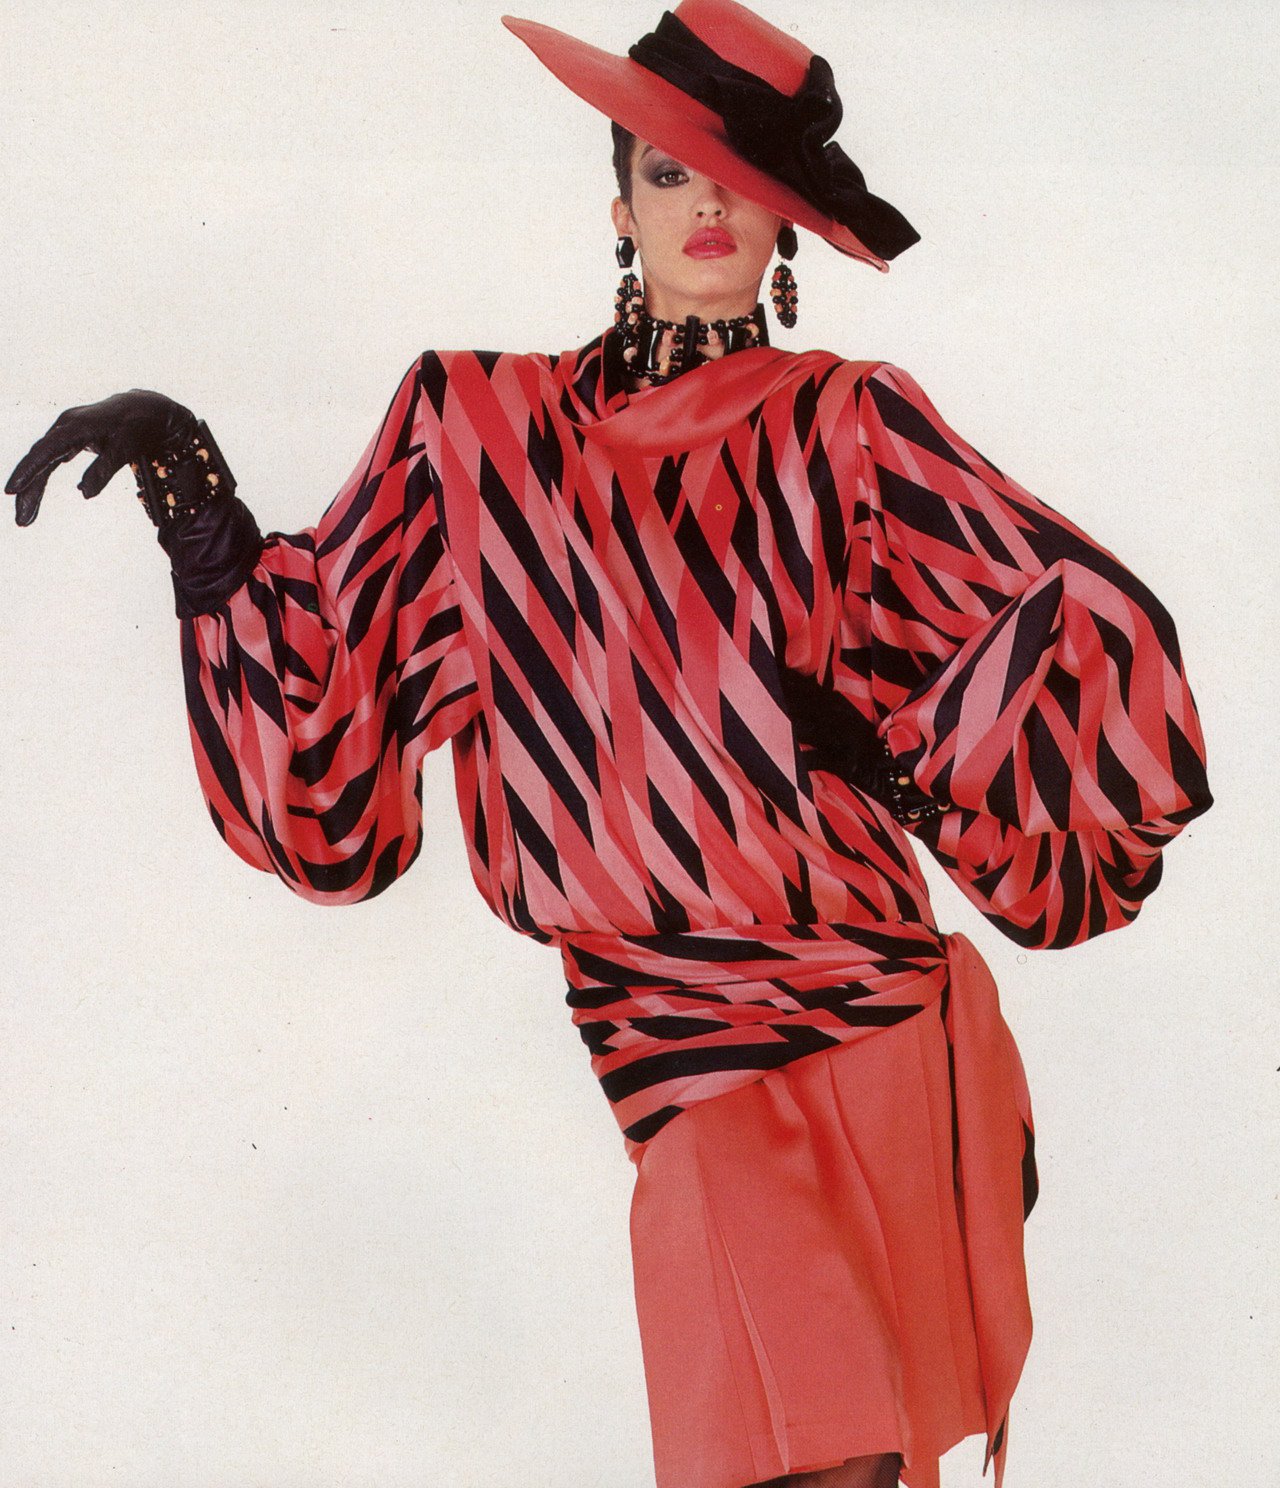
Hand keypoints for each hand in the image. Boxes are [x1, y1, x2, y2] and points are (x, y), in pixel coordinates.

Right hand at [5, 389, 197, 526]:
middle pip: (39, 460)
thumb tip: (84, 495)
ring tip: (26, 516)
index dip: (28, 471)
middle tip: (22, 520)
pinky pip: (50, 460)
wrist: (143, 408)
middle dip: (28, 490)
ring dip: (33, 489)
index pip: (46, 451)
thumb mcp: (123, 450)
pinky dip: (43, 479)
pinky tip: (36, 497)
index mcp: (76, 427)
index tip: (12, 490)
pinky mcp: (69, 438)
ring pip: (42, 462)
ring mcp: (65, 431)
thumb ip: (103, 470)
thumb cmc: (134, 428)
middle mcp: (65, 426)